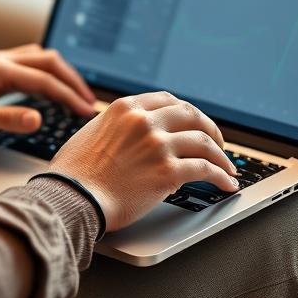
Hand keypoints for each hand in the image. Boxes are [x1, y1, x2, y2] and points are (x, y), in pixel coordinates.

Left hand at [0, 44, 96, 141]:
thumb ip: (5, 118)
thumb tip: (38, 118)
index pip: (44, 80)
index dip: (68, 96)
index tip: (86, 112)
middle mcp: (1, 60)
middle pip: (49, 62)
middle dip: (73, 80)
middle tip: (89, 102)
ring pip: (41, 60)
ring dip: (62, 75)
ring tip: (77, 96)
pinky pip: (31, 66)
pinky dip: (49, 75)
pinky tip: (54, 90)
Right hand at [48, 92, 238, 232]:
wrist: (71, 197)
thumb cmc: (74, 173)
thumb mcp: (91, 133)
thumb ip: (116, 128)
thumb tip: (130, 136)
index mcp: (125, 108)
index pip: (168, 100)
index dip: (186, 112)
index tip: (194, 123)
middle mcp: (144, 121)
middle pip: (192, 115)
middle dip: (210, 129)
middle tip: (217, 143)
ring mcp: (157, 144)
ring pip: (204, 142)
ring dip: (221, 156)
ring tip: (227, 168)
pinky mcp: (168, 171)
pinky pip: (206, 170)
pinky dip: (221, 177)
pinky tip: (226, 184)